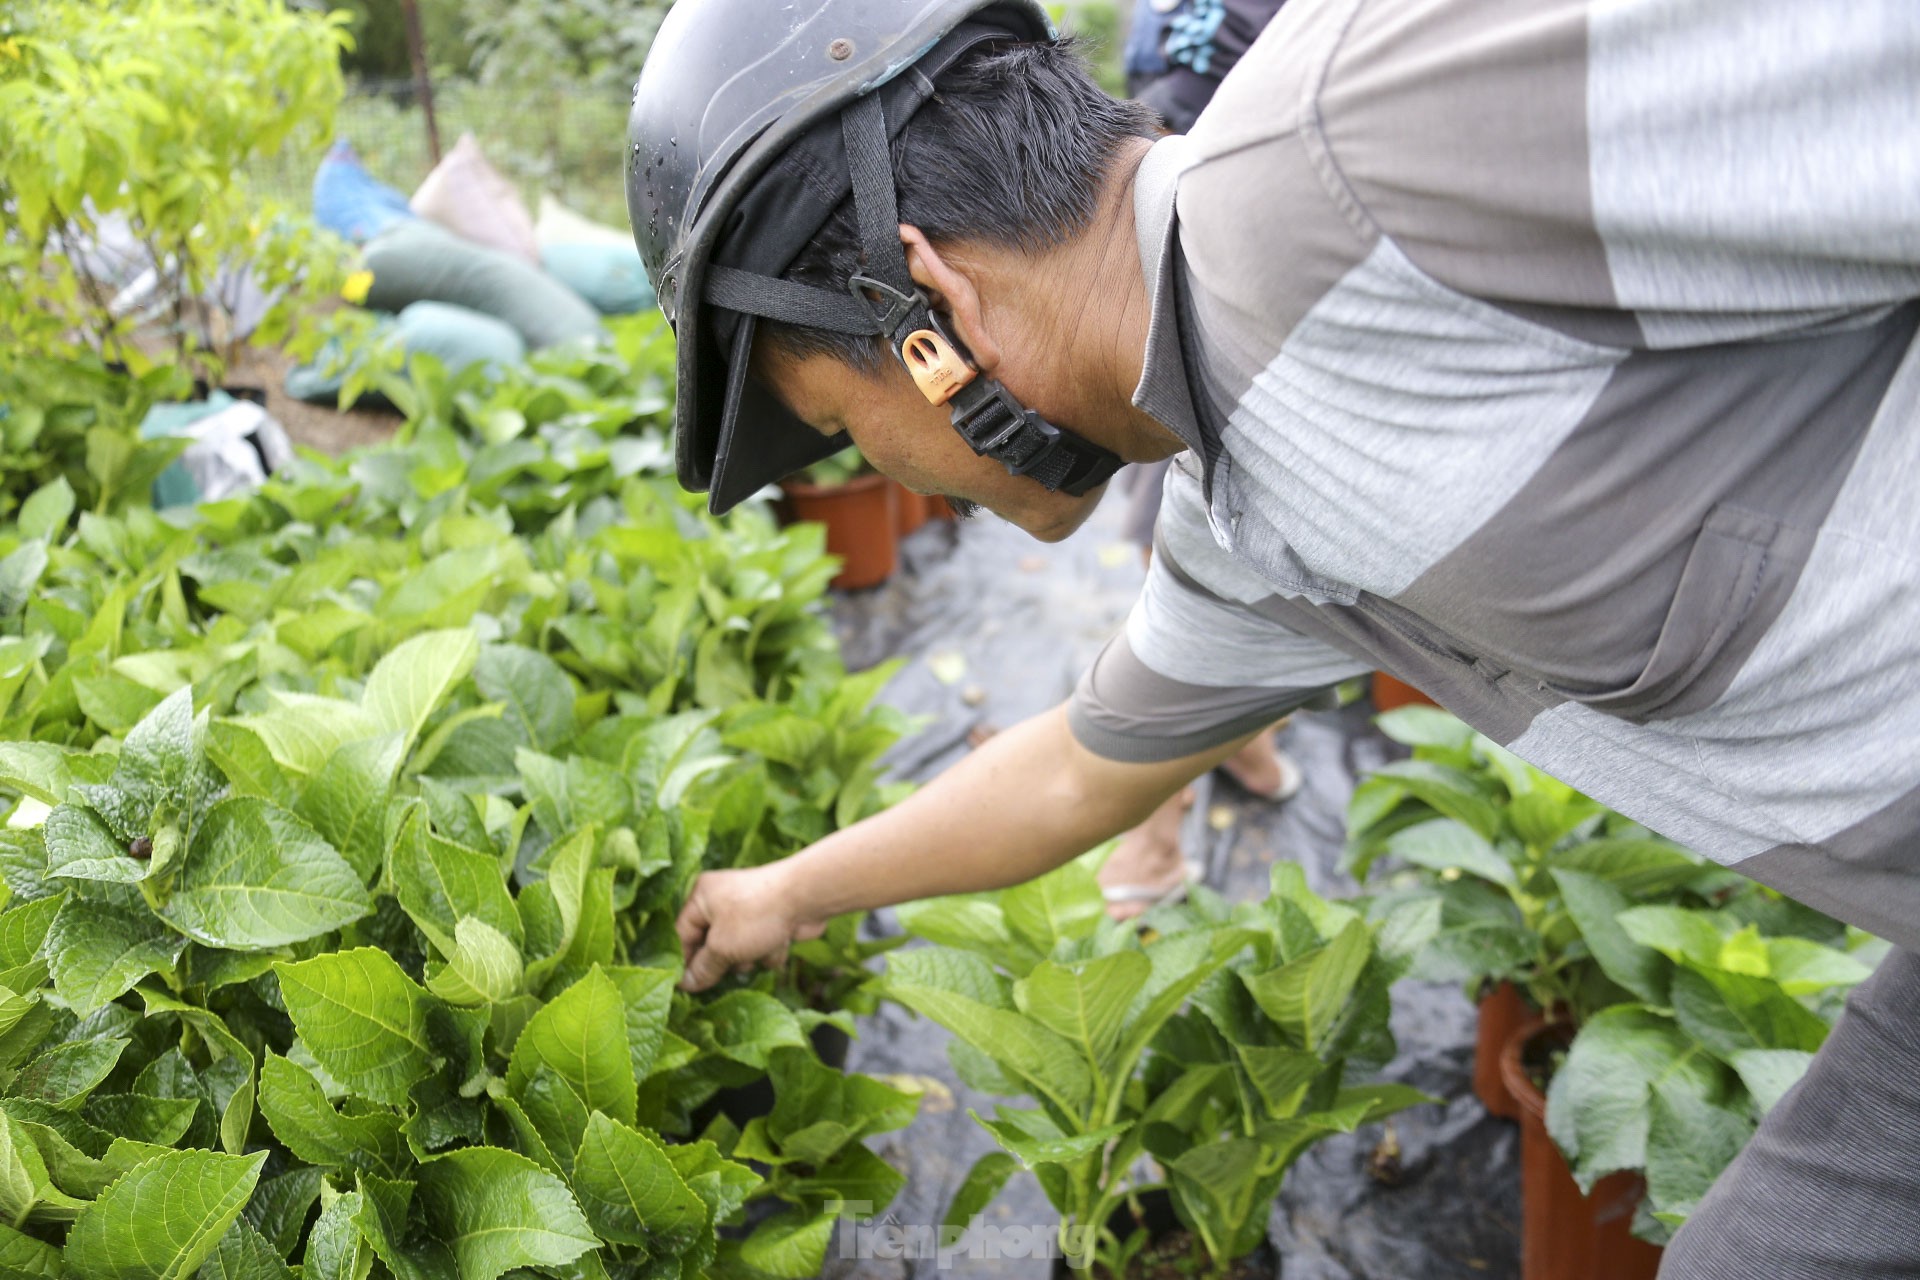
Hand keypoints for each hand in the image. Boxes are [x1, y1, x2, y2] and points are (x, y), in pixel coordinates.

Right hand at [675, 865, 825, 991]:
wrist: (807, 898)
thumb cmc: (756, 916)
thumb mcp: (722, 947)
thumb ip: (703, 968)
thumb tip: (685, 984)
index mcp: (702, 897)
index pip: (681, 935)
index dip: (684, 962)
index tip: (686, 988)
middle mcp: (722, 901)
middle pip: (711, 945)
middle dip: (726, 959)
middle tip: (734, 963)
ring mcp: (748, 911)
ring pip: (738, 950)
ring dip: (751, 957)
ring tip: (760, 949)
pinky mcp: (770, 920)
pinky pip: (760, 945)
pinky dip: (770, 949)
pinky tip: (781, 941)